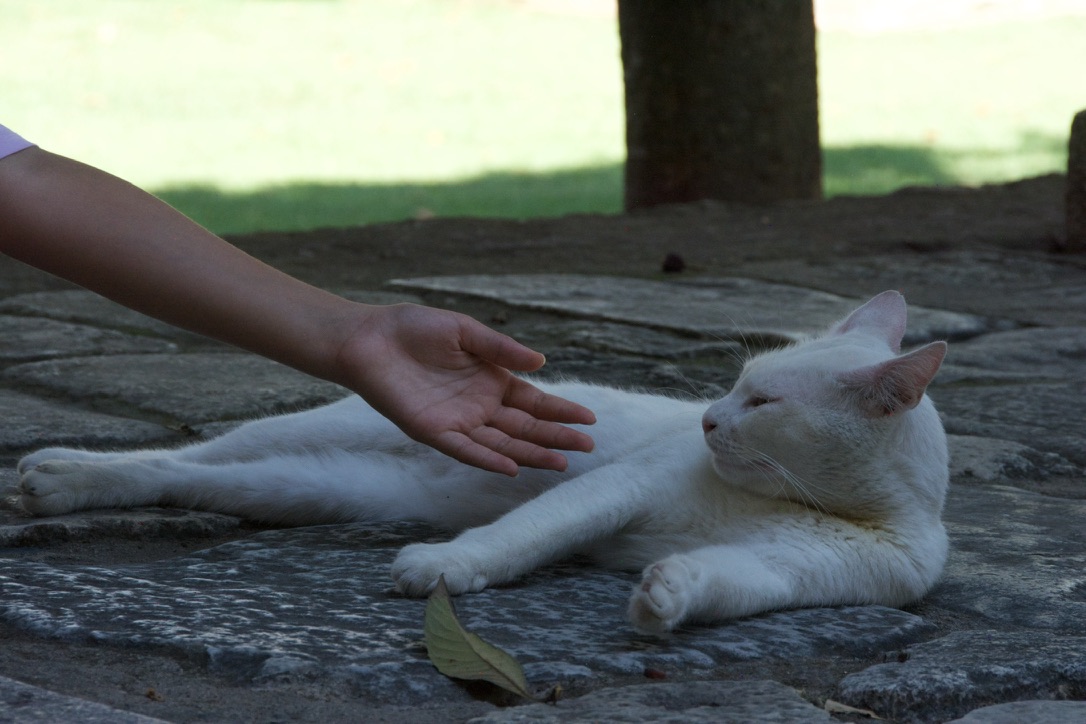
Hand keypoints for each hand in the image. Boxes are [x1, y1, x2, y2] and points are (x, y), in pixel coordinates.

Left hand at [336, 304, 595, 475]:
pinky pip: (465, 450)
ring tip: (561, 464)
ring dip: (531, 454)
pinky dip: (488, 459)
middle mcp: (479, 405)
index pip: (533, 401)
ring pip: (502, 443)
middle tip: (587, 447)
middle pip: (524, 427)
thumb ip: (501, 349)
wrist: (369, 338)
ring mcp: (458, 421)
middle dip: (555, 437)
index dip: (560, 411)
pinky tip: (512, 468)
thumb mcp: (465, 331)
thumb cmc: (414, 329)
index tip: (589, 419)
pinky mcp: (433, 431)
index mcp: (490, 380)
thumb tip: (541, 364)